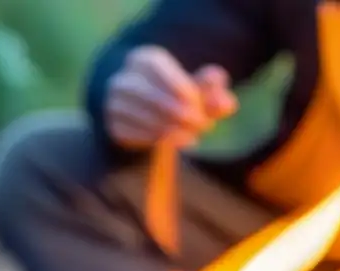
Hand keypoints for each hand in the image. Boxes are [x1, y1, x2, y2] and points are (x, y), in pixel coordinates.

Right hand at [105, 46, 237, 149]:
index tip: (206, 113)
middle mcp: (125, 79)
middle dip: (185, 118)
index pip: (174, 81)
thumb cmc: (171, 91)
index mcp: (145, 59)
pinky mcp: (112, 125)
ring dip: (175, 132)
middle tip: (203, 127)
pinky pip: (139, 136)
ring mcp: (114, 103)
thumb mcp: (192, 86)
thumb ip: (211, 92)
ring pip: (149, 121)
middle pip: (159, 102)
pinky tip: (176, 141)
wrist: (132, 102)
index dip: (194, 100)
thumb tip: (228, 105)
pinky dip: (161, 140)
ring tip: (192, 137)